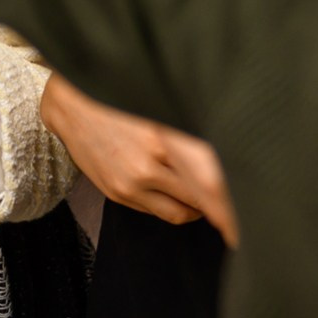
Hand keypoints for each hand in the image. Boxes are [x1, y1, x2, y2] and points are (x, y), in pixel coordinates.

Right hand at [42, 76, 237, 244]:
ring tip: (202, 201)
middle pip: (197, 200)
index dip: (228, 197)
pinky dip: (170, 208)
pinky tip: (175, 196)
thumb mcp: (160, 117)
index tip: (242, 202)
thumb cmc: (122, 105)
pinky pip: (155, 212)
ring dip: (194, 211)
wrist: (74, 110)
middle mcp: (150, 165)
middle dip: (216, 206)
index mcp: (167, 140)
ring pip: (178, 212)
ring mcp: (133, 183)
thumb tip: (222, 164)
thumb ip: (187, 141)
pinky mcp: (119, 194)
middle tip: (230, 204)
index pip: (209, 180)